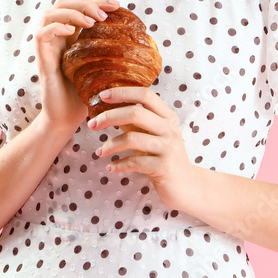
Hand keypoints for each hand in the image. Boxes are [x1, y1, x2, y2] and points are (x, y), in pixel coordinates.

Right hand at [34, 0, 120, 133]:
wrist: (67, 120)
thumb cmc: (85, 95)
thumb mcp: (102, 68)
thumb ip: (112, 51)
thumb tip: (141, 40)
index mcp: (71, 36)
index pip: (78, 6)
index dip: (96, 0)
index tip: (116, 5)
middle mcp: (57, 38)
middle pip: (62, 3)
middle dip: (85, 2)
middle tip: (105, 11)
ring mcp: (48, 48)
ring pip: (49, 14)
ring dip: (71, 12)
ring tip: (91, 21)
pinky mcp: (42, 60)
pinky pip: (41, 35)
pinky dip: (55, 27)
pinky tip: (72, 32)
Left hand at [87, 87, 197, 211]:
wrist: (186, 184)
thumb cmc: (163, 155)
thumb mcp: (151, 134)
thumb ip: (134, 121)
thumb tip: (108, 108)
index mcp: (167, 116)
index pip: (145, 95)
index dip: (122, 93)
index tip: (102, 96)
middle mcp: (169, 129)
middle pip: (135, 113)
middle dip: (109, 117)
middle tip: (92, 124)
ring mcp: (167, 148)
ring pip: (132, 138)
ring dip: (110, 145)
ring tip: (99, 151)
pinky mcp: (163, 167)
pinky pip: (134, 162)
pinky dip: (119, 165)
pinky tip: (111, 168)